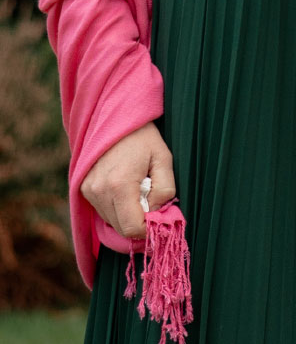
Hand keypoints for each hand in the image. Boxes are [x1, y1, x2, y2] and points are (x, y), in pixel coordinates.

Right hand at [80, 122, 175, 239]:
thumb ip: (165, 191)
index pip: (132, 228)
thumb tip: (157, 215)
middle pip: (120, 229)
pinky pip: (102, 210)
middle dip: (139, 221)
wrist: (117, 115)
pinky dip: (116, 207)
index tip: (159, 216)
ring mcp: (88, 189)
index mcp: (119, 184)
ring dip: (127, 214)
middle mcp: (99, 190)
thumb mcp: (164, 159)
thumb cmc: (144, 136)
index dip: (148, 229)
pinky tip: (125, 188)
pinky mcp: (82, 187)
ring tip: (137, 189)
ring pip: (111, 221)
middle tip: (151, 201)